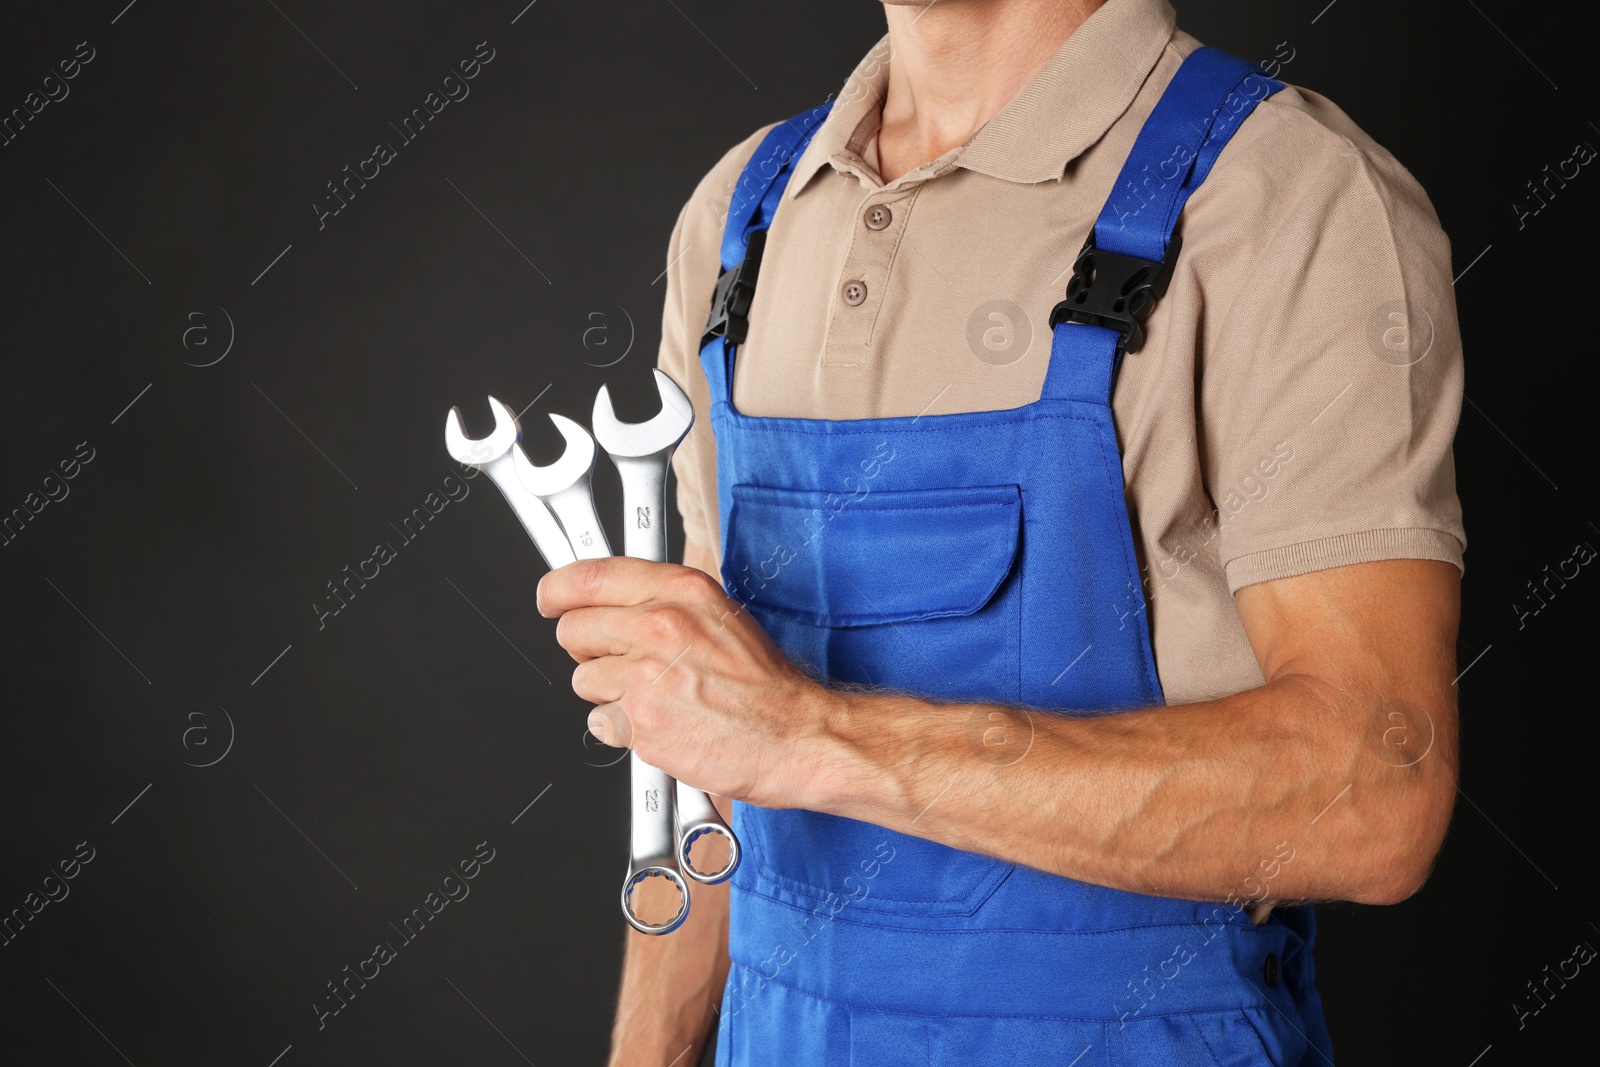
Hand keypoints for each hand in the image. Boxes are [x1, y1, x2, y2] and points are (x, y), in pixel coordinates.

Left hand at [537, 557, 835, 808]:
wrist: (795, 736)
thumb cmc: (765, 684)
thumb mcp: (720, 616)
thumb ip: (665, 603)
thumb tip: (614, 601)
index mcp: (681, 591)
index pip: (590, 576)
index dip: (558, 589)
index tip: (550, 598)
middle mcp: (660, 626)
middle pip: (574, 630)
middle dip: (589, 649)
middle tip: (623, 662)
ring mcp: (647, 676)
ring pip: (583, 680)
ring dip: (609, 693)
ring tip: (655, 697)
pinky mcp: (641, 723)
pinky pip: (601, 722)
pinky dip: (623, 728)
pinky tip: (660, 724)